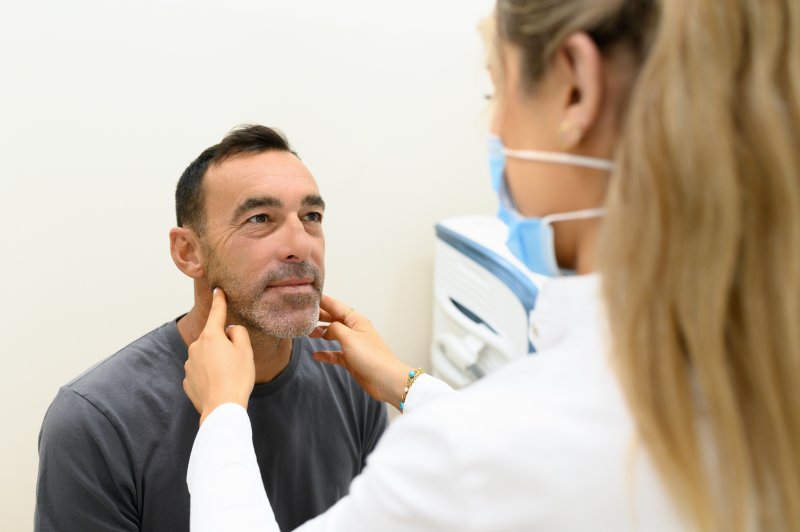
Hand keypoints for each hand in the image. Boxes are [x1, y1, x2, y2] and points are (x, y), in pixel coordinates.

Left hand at [183, 288, 254, 424]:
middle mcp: (196, 347)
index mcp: (211, 336)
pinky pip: (201, 372)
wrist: (222, 408)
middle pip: (213, 339)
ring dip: (216, 361)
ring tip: (228, 377)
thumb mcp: (245, 351)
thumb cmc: (237, 377)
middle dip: (223, 345)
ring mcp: (189, 364)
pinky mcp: (187, 380)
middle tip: (237, 361)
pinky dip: (209, 376)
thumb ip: (239, 333)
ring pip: (206, 356)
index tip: (218, 290)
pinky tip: (219, 385)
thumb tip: (230, 330)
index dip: (219, 301)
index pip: (216, 313)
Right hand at [311, 295, 411, 409]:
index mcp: (356, 320)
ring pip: (334, 336)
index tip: (309, 297)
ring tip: (307, 333)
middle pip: (334, 320)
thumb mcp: (349, 337)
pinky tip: (315, 355)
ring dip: (322, 334)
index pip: (337, 306)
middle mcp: (354, 330)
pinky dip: (326, 353)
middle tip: (303, 315)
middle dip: (320, 317)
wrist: (385, 379)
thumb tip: (326, 328)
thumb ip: (335, 328)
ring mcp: (353, 345)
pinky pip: (335, 354)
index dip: (324, 301)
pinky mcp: (351, 360)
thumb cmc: (370, 356)